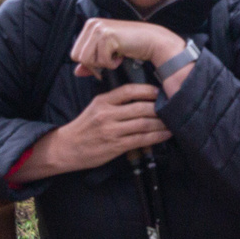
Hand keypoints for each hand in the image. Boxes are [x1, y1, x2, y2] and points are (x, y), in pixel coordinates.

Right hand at [23, 84, 170, 178]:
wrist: (65, 148)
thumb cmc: (84, 128)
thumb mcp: (94, 107)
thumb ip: (114, 102)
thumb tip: (140, 97)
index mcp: (102, 101)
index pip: (128, 91)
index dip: (147, 90)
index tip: (160, 91)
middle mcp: (107, 114)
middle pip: (140, 108)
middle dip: (160, 108)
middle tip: (173, 107)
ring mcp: (112, 131)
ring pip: (144, 124)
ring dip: (162, 123)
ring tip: (173, 121)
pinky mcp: (116, 146)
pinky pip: (141, 139)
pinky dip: (157, 136)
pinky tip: (166, 134)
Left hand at [70, 19, 190, 95]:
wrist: (153, 41)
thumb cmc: (132, 46)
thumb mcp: (107, 53)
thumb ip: (91, 63)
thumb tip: (76, 72)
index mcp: (89, 25)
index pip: (75, 53)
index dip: (89, 63)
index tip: (105, 60)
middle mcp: (91, 24)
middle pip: (78, 57)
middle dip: (95, 64)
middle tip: (111, 59)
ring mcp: (99, 28)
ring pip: (87, 59)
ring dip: (104, 64)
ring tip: (117, 56)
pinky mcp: (107, 36)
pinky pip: (101, 60)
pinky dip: (112, 63)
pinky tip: (122, 55)